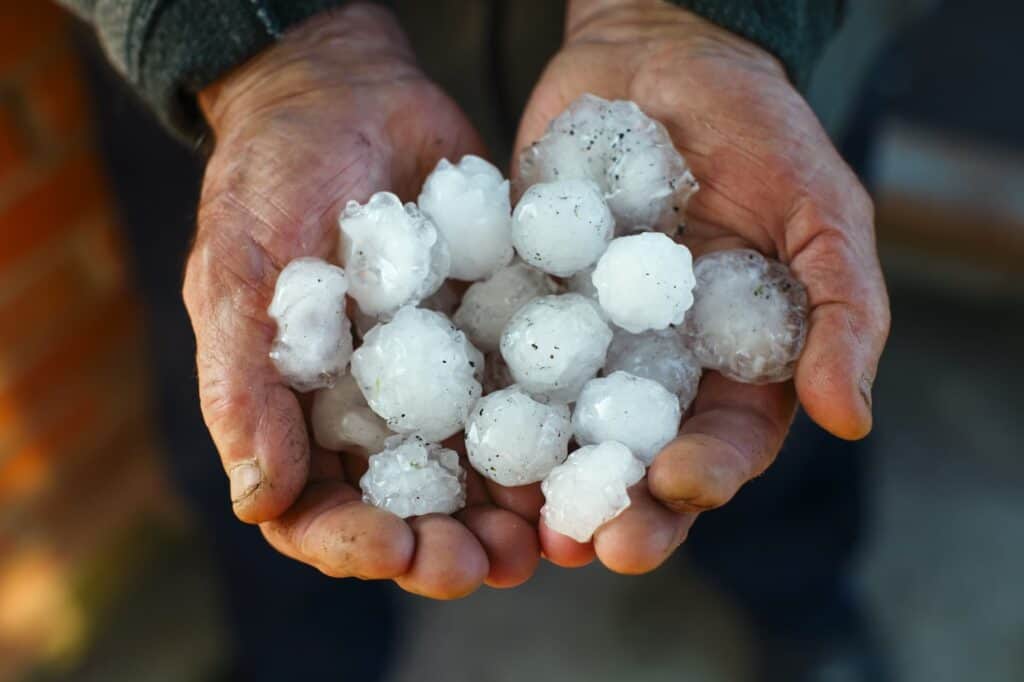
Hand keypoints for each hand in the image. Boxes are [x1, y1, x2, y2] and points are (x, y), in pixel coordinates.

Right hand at [184, 4, 539, 597]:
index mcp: (296, 411)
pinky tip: (585, 461)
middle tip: (488, 563)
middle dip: (444, 547)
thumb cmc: (273, 176)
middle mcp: (369, 411)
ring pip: (475, 476)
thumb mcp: (241, 268)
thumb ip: (243, 379)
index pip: (313, 510)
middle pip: (405, 510)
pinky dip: (554, 443)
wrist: (350, 95)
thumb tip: (258, 499)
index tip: (395, 545)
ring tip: (548, 539)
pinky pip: (526, 405)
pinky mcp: (494, 342)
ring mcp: (436, 381)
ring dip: (508, 517)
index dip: (350, 543)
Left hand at [515, 0, 889, 571]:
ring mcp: (582, 342)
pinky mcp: (521, 305)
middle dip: (618, 508)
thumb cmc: (758, 129)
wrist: (658, 56)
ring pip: (561, 431)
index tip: (676, 487)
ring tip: (524, 526)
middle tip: (591, 546)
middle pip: (636, 458)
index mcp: (733, 362)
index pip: (725, 440)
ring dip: (544, 483)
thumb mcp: (819, 209)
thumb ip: (840, 308)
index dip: (706, 474)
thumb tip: (852, 417)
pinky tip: (461, 434)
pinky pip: (500, 360)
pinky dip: (482, 401)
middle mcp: (653, 368)